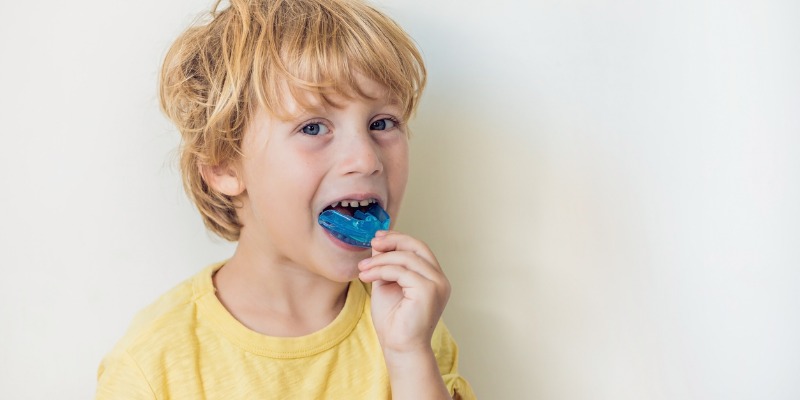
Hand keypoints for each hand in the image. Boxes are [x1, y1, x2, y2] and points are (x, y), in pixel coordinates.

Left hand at [357, 230, 450, 354]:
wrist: (399, 348)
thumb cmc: (393, 322)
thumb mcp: (386, 285)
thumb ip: (386, 265)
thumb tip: (378, 243)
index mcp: (433, 278)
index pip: (419, 248)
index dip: (399, 239)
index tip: (378, 237)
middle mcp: (440, 279)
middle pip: (417, 247)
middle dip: (393, 241)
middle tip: (372, 243)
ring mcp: (437, 284)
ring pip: (406, 258)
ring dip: (380, 260)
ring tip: (362, 269)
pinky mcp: (428, 291)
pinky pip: (401, 271)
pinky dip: (381, 270)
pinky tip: (366, 277)